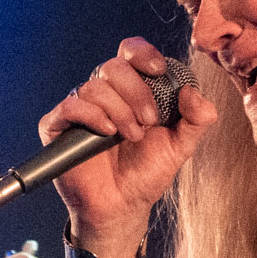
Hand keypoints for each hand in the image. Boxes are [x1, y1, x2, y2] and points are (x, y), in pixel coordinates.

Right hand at [43, 37, 214, 246]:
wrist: (123, 206)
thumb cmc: (147, 173)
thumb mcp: (181, 146)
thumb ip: (197, 119)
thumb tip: (193, 92)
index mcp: (132, 89)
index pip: (131, 51)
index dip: (143, 54)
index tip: (159, 71)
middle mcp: (104, 94)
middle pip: (114, 67)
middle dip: (136, 92)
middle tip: (148, 122)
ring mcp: (80, 109)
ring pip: (94, 87)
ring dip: (119, 111)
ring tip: (131, 137)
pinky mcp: (58, 126)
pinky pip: (70, 105)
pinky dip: (91, 115)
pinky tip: (106, 132)